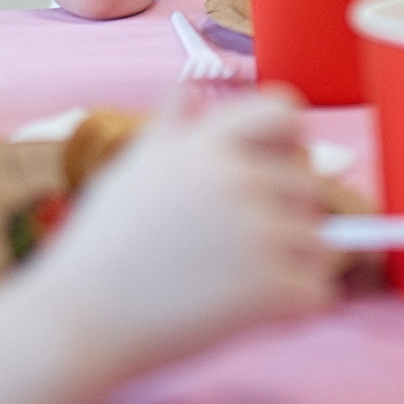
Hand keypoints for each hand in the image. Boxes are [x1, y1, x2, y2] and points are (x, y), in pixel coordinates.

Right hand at [22, 90, 334, 379]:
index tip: (273, 172)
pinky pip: (318, 293)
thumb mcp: (131, 170)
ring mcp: (258, 233)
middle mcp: (239, 179)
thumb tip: (185, 85)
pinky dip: (298, 308)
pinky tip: (257, 312)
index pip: (285, 112)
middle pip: (312, 186)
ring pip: (322, 243)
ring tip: (247, 284)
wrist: (80, 319)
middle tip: (248, 248)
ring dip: (298, 266)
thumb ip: (169, 127)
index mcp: (207, 145)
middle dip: (292, 218)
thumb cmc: (100, 246)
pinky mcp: (268, 288)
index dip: (290, 141)